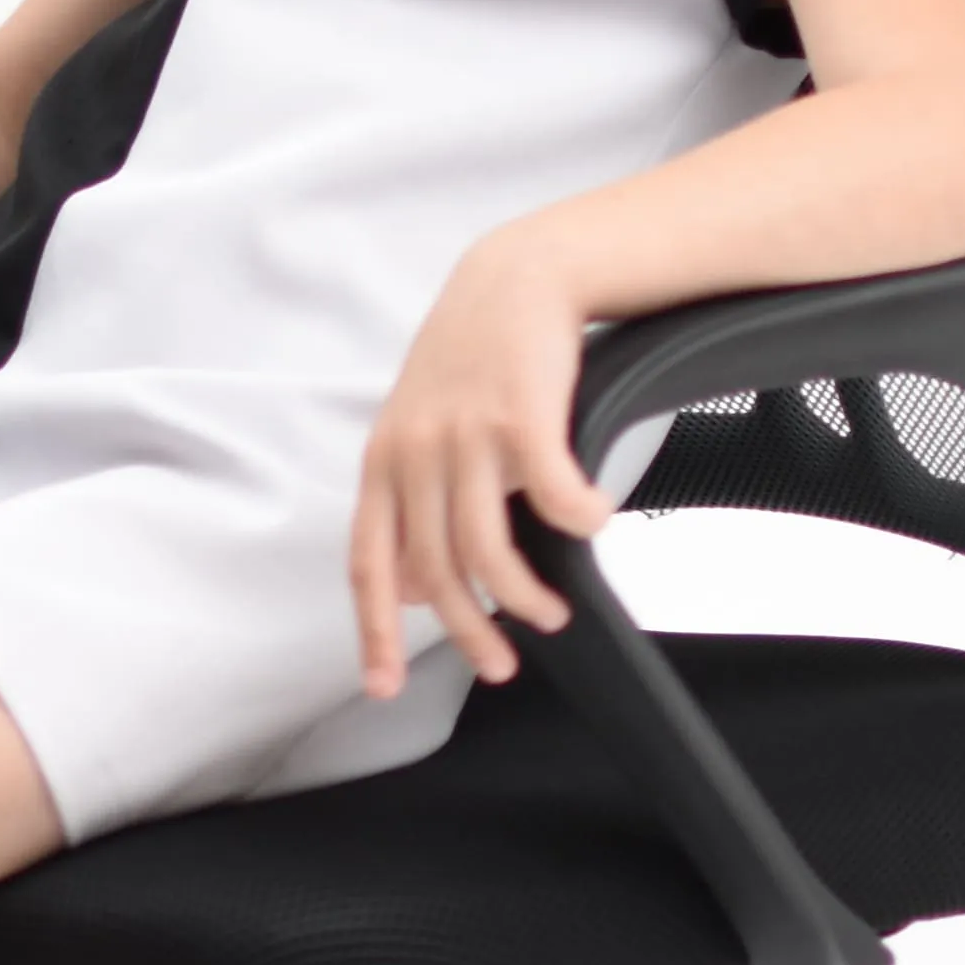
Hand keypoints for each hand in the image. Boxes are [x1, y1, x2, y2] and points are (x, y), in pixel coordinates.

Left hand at [348, 233, 613, 694]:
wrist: (519, 277)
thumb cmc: (474, 360)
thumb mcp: (420, 432)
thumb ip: (411, 507)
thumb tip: (414, 591)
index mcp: (384, 463)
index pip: (369, 566)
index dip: (374, 633)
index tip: (383, 686)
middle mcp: (416, 453)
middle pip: (435, 572)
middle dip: (469, 632)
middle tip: (499, 665)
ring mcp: (466, 435)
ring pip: (487, 550)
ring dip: (523, 597)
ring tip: (551, 614)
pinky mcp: (522, 416)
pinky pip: (552, 496)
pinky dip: (578, 522)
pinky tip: (595, 523)